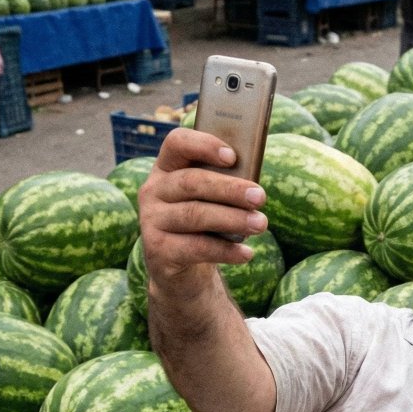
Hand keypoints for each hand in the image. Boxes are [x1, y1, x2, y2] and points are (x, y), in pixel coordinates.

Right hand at [139, 128, 266, 291]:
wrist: (181, 269)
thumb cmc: (205, 224)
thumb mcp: (211, 200)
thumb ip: (225, 186)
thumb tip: (254, 189)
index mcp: (167, 167)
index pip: (177, 143)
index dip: (204, 145)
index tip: (232, 157)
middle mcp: (153, 190)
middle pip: (191, 182)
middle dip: (229, 189)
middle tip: (260, 197)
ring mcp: (152, 220)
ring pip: (195, 215)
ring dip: (232, 219)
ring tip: (260, 224)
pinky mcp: (158, 250)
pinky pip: (196, 247)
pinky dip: (225, 251)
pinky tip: (247, 253)